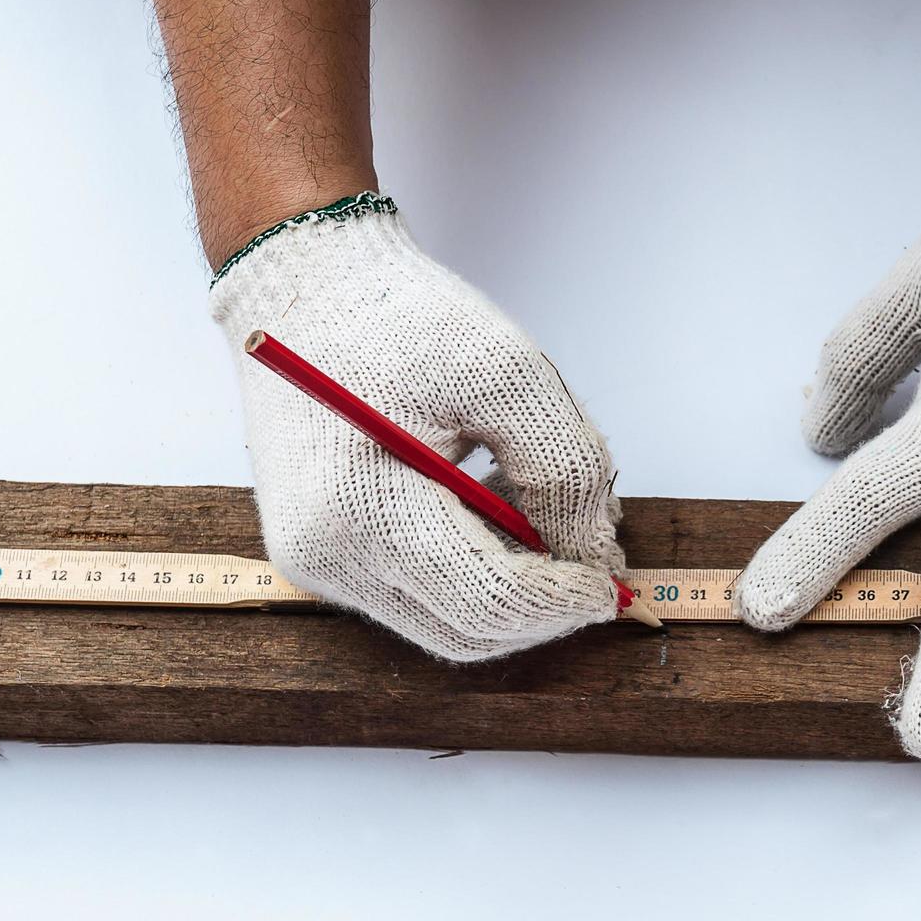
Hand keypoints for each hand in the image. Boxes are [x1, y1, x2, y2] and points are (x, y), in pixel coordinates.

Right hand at [213, 193, 623, 660]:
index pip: (488, 600)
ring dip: (512, 589)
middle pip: (467, 631)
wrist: (307, 289)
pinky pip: (417, 594)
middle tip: (595, 561)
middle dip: (543, 607)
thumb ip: (564, 464)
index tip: (613, 580)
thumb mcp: (507, 369)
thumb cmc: (399, 318)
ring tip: (543, 512)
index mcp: (360, 510)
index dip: (563, 599)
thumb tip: (593, 552)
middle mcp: (327, 557)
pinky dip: (474, 571)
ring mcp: (317, 562)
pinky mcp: (322, 554)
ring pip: (445, 622)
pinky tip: (496, 508)